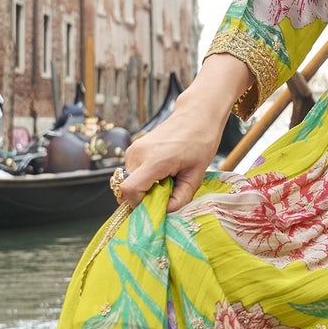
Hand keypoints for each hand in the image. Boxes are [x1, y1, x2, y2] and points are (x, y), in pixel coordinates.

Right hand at [115, 60, 252, 212]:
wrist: (196, 116)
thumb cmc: (200, 142)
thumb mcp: (196, 175)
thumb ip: (181, 197)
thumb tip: (166, 212)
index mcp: (155, 160)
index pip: (129, 189)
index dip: (137, 205)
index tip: (153, 209)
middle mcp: (138, 154)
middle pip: (126, 188)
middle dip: (142, 199)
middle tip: (163, 197)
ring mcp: (133, 150)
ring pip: (128, 181)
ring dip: (143, 189)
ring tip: (165, 182)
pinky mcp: (133, 149)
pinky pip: (132, 173)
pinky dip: (142, 179)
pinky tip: (161, 175)